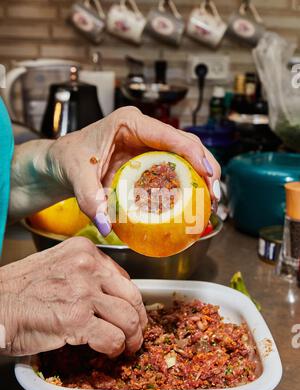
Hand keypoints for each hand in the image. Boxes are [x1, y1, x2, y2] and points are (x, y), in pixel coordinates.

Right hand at [0, 237, 146, 355]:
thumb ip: (85, 273)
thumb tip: (111, 293)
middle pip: (132, 296)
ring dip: (132, 338)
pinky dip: (115, 348)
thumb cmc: (20, 289)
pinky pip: (112, 337)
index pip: (123, 277)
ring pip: (128, 318)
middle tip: (136, 333)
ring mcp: (83, 291)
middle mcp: (88, 266)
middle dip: (139, 320)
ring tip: (127, 346)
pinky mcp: (77, 319)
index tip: (131, 312)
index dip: (131, 300)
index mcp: (84, 250)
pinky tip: (109, 351)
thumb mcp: (57, 265)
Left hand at [48, 107, 220, 235]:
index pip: (170, 134)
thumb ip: (89, 199)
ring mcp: (149, 144)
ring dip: (202, 176)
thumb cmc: (69, 158)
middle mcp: (144, 130)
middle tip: (216, 195)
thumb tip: (105, 224)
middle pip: (186, 144)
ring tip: (212, 201)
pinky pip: (175, 168)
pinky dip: (188, 183)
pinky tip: (195, 201)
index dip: (194, 153)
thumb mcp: (76, 175)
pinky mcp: (149, 159)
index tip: (209, 174)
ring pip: (186, 155)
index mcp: (130, 122)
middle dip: (207, 167)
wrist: (61, 161)